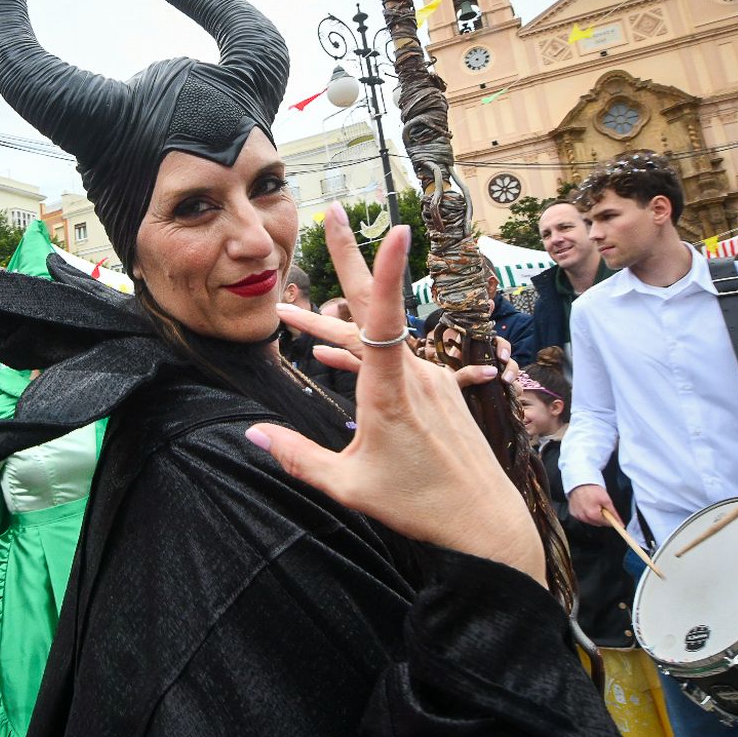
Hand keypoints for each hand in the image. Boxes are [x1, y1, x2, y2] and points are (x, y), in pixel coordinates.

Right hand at [249, 203, 545, 583]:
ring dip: (333, 326)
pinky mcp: (437, 393)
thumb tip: (252, 433)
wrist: (486, 524)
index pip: (382, 318)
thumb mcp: (348, 486)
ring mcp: (428, 380)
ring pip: (376, 338)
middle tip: (331, 212)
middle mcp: (412, 374)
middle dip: (349, 256)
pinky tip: (330, 356)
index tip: (395, 228)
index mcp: (390, 391)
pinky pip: (394, 360)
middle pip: (373, 305)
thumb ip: (298, 457)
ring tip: (290, 314)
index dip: (385, 271)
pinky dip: (361, 355)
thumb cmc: (420, 506)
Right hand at [567, 484, 617, 526]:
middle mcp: (583, 518)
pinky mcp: (573, 512)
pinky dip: (585, 512)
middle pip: (598, 523)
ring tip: (593, 503)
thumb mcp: (606, 499)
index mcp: (592, 515)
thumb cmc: (591, 488)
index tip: (614, 517)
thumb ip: (613, 513)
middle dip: (602, 517)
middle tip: (602, 506)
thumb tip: (619, 523)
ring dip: (594, 515)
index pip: (607, 524)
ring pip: (590, 520)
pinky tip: (586, 504)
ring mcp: (577, 515)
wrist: (579, 480)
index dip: (612, 519)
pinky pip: (582, 516)